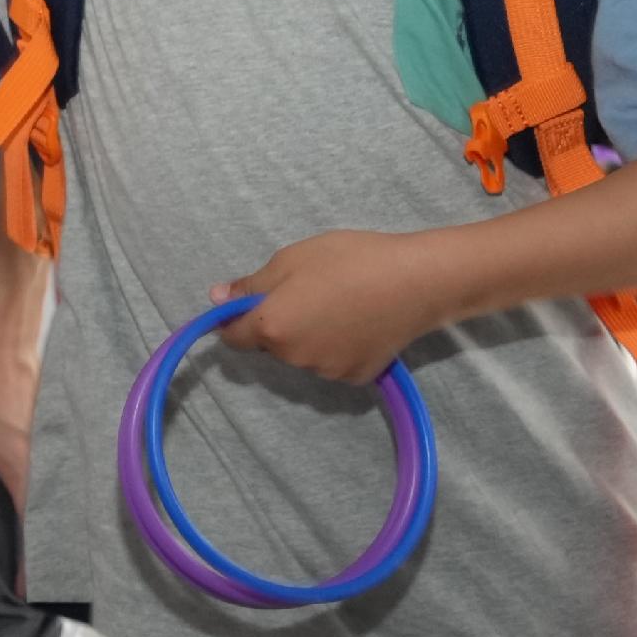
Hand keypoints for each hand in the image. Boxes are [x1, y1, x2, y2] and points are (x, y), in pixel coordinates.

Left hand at [213, 230, 444, 384]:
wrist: (418, 281)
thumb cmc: (350, 260)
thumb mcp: (291, 259)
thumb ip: (251, 285)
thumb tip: (217, 298)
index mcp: (272, 328)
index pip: (233, 337)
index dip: (235, 320)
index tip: (251, 303)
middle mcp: (295, 358)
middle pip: (271, 345)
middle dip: (279, 323)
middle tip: (308, 291)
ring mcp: (327, 372)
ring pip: (302, 355)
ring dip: (307, 337)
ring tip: (339, 304)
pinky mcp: (357, 378)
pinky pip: (332, 363)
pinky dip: (336, 347)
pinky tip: (357, 323)